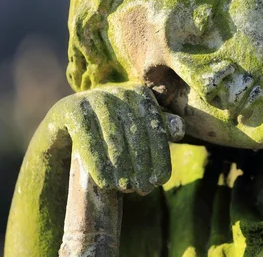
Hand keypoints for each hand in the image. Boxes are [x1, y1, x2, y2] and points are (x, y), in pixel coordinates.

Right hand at [48, 83, 184, 193]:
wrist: (65, 128)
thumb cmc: (110, 133)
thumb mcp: (135, 131)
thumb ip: (159, 129)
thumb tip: (179, 129)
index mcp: (140, 93)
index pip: (155, 127)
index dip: (159, 155)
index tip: (160, 181)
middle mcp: (119, 90)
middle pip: (135, 132)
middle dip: (142, 164)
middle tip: (144, 190)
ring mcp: (94, 96)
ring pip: (113, 136)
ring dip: (122, 165)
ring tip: (126, 188)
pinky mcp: (70, 108)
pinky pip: (87, 138)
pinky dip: (98, 162)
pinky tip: (106, 183)